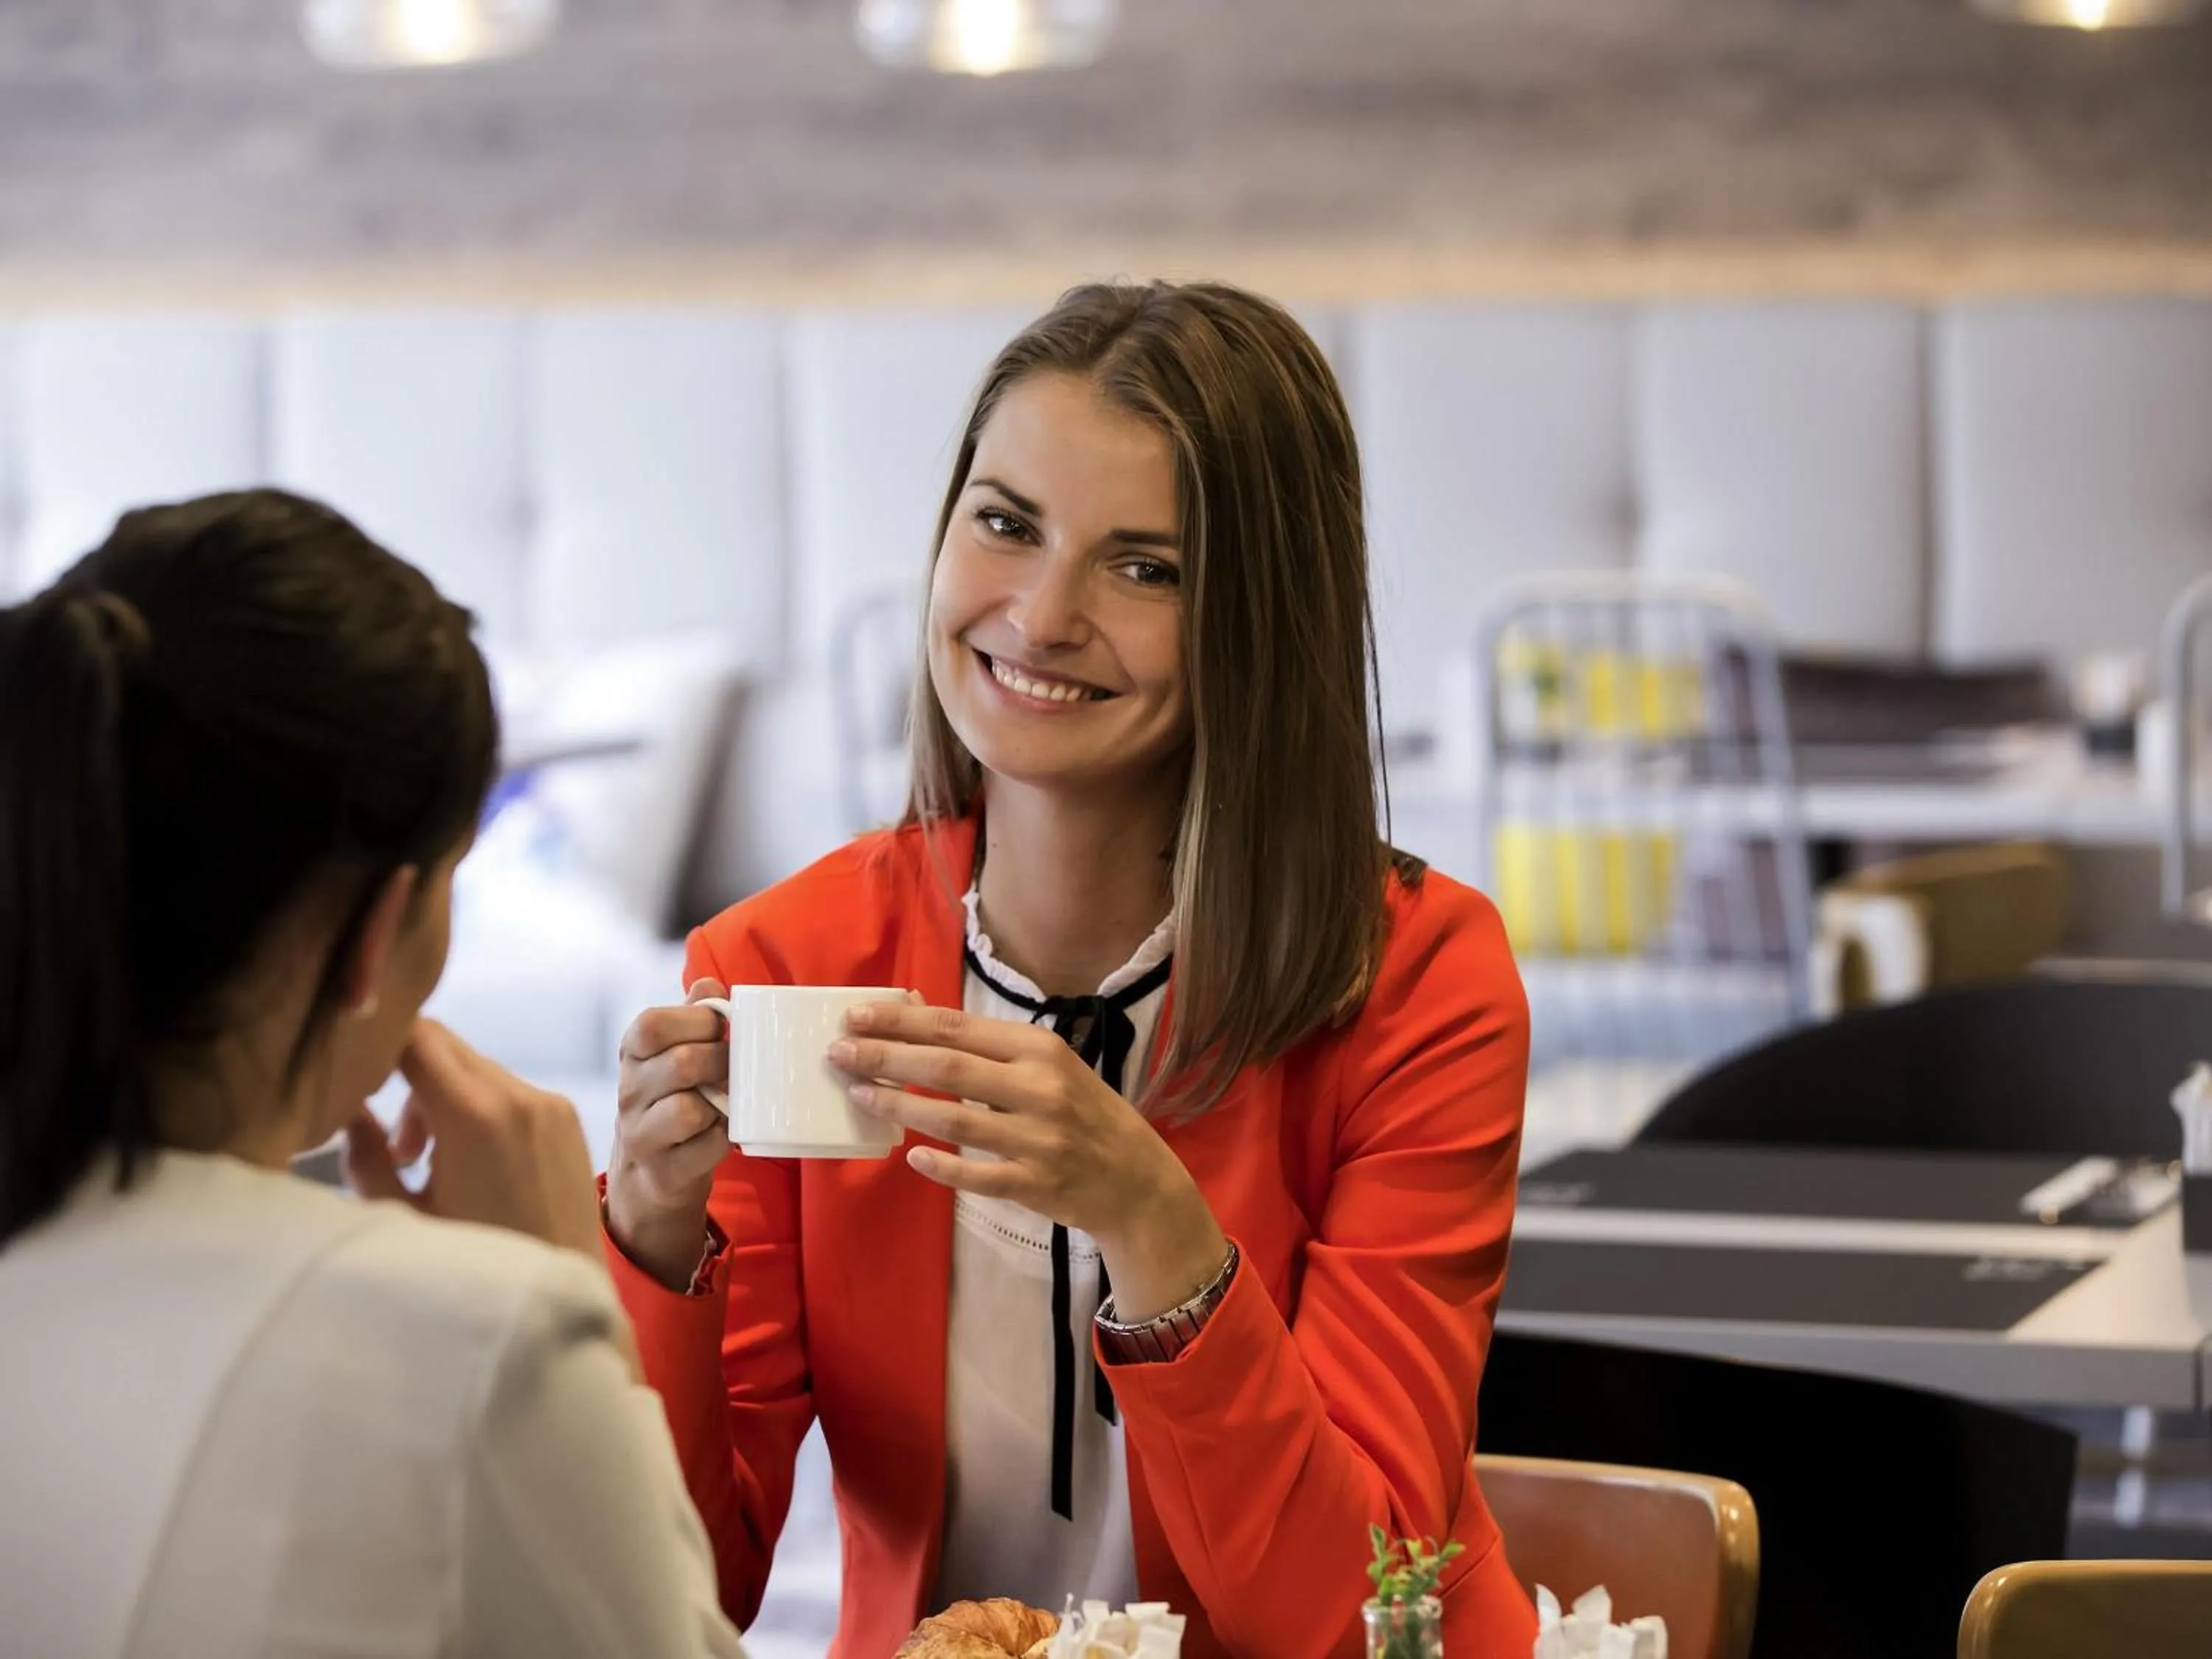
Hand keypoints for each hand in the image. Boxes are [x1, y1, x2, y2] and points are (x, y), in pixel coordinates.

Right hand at [342, 1019, 601, 1259]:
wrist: (566, 1298)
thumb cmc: (476, 1270)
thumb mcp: (403, 1218)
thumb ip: (365, 1157)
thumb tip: (346, 1107)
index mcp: (474, 1115)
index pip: (414, 1035)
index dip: (376, 1044)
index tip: (354, 1080)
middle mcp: (519, 1095)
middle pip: (442, 1044)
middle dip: (405, 1078)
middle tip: (400, 1149)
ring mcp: (551, 1103)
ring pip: (475, 1067)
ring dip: (442, 1098)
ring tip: (432, 1167)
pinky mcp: (569, 1118)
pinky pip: (510, 1089)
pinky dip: (480, 1109)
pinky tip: (475, 1167)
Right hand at [605, 978, 731, 1290]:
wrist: (651, 1175)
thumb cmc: (672, 1100)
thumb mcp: (675, 1053)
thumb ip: (693, 1016)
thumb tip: (709, 983)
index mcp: (632, 1055)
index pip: (651, 1024)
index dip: (696, 1020)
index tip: (720, 1028)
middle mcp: (629, 1093)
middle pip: (681, 1063)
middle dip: (720, 1061)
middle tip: (734, 1067)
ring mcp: (641, 1135)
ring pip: (688, 1109)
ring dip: (721, 1103)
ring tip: (726, 1102)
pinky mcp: (663, 1172)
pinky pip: (707, 1146)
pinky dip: (724, 1138)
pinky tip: (721, 1133)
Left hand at [829, 1002, 1229, 1321]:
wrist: (1136, 1179)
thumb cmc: (1083, 1113)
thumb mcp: (1046, 1065)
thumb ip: (985, 1044)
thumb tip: (915, 1010)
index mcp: (1040, 1050)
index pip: (957, 1027)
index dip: (901, 1020)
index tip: (855, 1015)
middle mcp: (1040, 1089)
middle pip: (947, 1067)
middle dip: (886, 1057)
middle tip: (839, 1053)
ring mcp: (1038, 1139)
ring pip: (955, 1120)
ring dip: (900, 1107)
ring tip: (859, 1095)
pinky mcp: (1035, 1185)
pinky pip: (978, 1176)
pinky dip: (943, 1166)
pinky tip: (911, 1157)